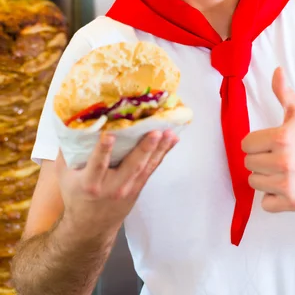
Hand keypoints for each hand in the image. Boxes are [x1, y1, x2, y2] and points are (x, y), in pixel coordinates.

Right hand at [55, 130, 177, 235]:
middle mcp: (112, 187)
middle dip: (143, 149)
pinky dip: (163, 153)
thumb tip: (69, 123)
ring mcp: (128, 188)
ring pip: (146, 166)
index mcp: (90, 183)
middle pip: (130, 166)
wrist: (90, 228)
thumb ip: (66, 152)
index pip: (97, 165)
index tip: (109, 136)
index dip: (103, 151)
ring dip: (159, 149)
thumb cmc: (76, 195)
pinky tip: (172, 139)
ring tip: (169, 132)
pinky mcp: (138, 187)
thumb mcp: (65, 176)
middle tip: (154, 132)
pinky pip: (152, 168)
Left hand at [242, 67, 294, 212]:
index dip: (256, 143)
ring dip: (264, 177)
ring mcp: (288, 184)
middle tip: (276, 157)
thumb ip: (283, 92)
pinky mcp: (291, 202)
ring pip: (254, 182)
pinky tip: (283, 186)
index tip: (269, 144)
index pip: (246, 144)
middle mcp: (284, 161)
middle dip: (259, 160)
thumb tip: (277, 71)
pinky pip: (265, 202)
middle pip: (249, 163)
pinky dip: (271, 197)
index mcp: (282, 138)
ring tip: (280, 171)